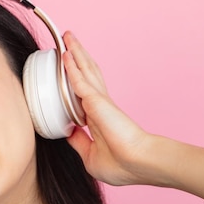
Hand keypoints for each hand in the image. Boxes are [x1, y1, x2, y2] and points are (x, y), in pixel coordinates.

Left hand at [62, 32, 203, 197]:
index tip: (66, 72)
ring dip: (76, 53)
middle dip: (77, 57)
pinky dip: (71, 66)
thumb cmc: (121, 165)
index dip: (75, 81)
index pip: (84, 94)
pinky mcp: (96, 101)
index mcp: (99, 118)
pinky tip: (65, 54)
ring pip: (85, 70)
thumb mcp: (90, 156)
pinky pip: (79, 80)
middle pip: (86, 74)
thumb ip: (78, 141)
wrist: (138, 163)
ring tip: (68, 38)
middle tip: (68, 42)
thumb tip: (68, 132)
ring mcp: (99, 101)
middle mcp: (99, 105)